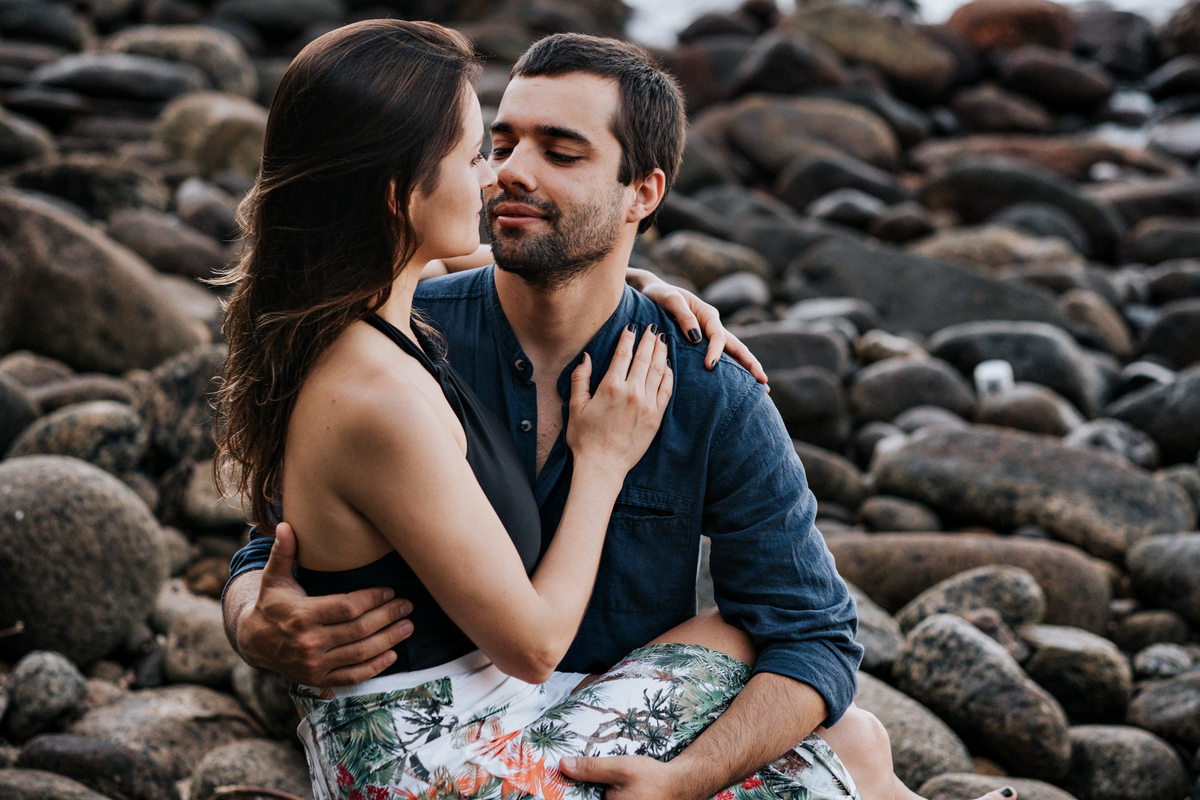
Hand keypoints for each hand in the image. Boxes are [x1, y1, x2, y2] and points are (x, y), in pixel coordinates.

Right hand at [236, 522, 414, 685]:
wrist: (254, 642)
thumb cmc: (271, 603)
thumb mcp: (274, 578)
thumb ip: (283, 552)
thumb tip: (287, 524)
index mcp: (302, 615)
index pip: (346, 607)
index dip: (372, 599)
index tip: (389, 591)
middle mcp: (309, 642)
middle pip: (358, 630)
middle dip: (387, 617)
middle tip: (407, 606)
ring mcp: (314, 664)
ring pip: (360, 653)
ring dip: (388, 640)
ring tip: (408, 626)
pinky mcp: (318, 679)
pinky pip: (352, 676)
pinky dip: (374, 668)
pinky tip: (392, 655)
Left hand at [559, 755, 689, 799]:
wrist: (679, 785)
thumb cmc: (653, 778)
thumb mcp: (621, 768)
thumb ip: (592, 768)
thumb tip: (563, 765)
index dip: (562, 794)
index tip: (552, 787)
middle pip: (585, 799)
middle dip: (576, 791)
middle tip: (565, 778)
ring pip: (595, 798)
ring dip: (588, 791)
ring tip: (578, 780)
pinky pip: (604, 798)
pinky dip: (598, 793)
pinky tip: (598, 787)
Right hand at [567, 324, 672, 472]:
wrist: (602, 466)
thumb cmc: (585, 438)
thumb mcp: (576, 406)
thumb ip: (580, 379)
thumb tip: (587, 357)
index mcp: (610, 386)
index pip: (623, 353)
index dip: (629, 337)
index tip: (632, 325)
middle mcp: (631, 392)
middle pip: (644, 357)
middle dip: (649, 339)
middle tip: (654, 327)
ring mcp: (647, 404)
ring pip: (658, 370)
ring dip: (662, 353)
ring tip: (663, 340)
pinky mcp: (656, 417)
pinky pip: (666, 390)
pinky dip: (669, 375)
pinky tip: (668, 366)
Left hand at [626, 269, 767, 386]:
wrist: (650, 293)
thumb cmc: (658, 295)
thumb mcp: (668, 299)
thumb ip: (683, 315)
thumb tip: (697, 338)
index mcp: (707, 314)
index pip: (718, 336)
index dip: (716, 351)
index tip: (710, 365)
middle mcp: (712, 325)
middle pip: (736, 346)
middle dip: (750, 364)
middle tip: (763, 382)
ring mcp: (709, 335)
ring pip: (732, 353)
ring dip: (746, 369)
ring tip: (761, 388)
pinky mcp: (702, 345)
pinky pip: (720, 357)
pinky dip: (731, 370)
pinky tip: (736, 385)